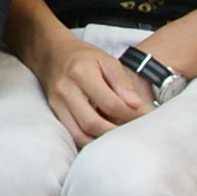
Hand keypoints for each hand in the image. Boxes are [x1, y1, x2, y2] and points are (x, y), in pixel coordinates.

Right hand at [36, 32, 156, 147]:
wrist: (53, 54)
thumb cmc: (84, 58)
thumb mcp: (107, 60)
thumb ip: (122, 82)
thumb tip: (136, 105)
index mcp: (80, 73)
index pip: (109, 103)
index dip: (129, 114)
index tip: (143, 117)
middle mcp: (66, 90)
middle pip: (93, 123)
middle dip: (116, 132)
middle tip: (132, 131)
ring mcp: (57, 104)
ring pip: (80, 135)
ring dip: (102, 140)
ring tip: (118, 135)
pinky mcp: (55, 113)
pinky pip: (73, 135)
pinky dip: (90, 140)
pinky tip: (103, 135)